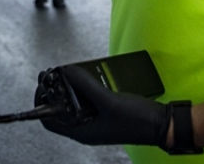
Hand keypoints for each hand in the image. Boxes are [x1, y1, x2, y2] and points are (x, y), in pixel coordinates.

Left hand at [35, 64, 168, 147]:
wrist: (161, 124)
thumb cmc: (137, 121)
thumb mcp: (109, 101)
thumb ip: (86, 86)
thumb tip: (66, 71)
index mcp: (81, 131)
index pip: (49, 120)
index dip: (41, 102)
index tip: (42, 84)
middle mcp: (85, 127)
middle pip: (60, 109)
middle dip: (54, 90)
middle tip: (52, 73)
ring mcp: (95, 120)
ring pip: (73, 103)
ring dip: (68, 87)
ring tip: (66, 71)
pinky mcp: (104, 112)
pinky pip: (88, 99)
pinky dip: (84, 87)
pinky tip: (86, 75)